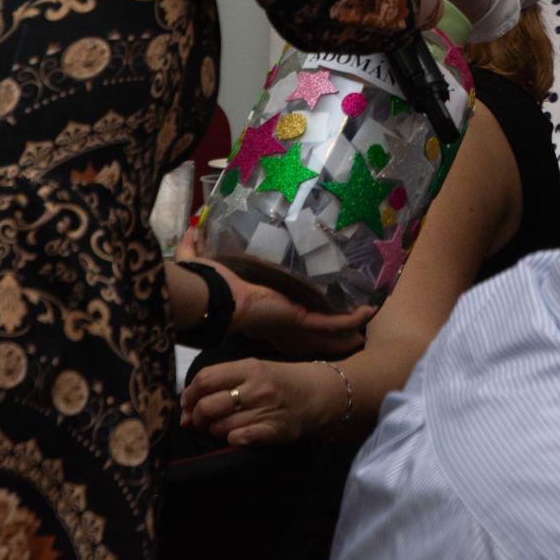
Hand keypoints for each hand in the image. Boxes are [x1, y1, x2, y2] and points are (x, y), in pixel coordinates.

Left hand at [180, 358, 340, 446]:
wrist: (319, 393)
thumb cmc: (279, 381)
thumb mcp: (253, 371)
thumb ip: (221, 384)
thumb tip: (185, 412)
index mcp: (249, 368)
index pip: (205, 379)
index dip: (189, 395)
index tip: (188, 403)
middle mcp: (257, 387)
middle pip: (208, 406)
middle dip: (197, 417)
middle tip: (201, 421)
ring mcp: (266, 409)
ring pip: (221, 427)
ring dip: (214, 431)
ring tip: (222, 427)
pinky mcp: (275, 430)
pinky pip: (241, 439)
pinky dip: (232, 440)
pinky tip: (236, 436)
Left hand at [206, 259, 373, 356]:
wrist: (214, 302)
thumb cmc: (210, 286)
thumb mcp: (206, 261)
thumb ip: (197, 247)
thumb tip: (192, 228)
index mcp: (260, 307)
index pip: (283, 314)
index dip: (299, 315)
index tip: (311, 311)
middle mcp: (280, 318)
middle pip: (309, 328)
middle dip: (328, 331)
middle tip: (349, 331)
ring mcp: (293, 322)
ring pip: (325, 328)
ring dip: (345, 327)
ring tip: (365, 325)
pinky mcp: (301, 320)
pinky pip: (330, 321)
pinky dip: (349, 318)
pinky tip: (367, 313)